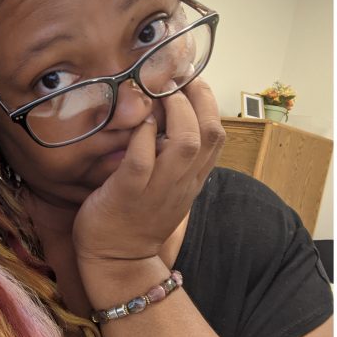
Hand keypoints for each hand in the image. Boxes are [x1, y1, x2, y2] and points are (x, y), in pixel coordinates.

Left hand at [72, 79, 224, 273]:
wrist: (119, 260)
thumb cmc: (137, 216)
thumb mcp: (168, 185)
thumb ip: (174, 156)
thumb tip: (169, 116)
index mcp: (193, 177)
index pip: (217, 133)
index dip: (208, 101)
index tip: (191, 78)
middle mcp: (183, 181)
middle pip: (209, 133)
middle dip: (197, 97)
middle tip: (176, 75)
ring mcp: (158, 189)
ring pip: (184, 144)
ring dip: (175, 112)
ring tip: (159, 92)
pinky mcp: (128, 195)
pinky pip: (141, 161)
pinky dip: (141, 137)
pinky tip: (136, 121)